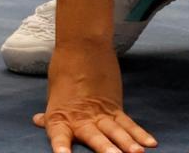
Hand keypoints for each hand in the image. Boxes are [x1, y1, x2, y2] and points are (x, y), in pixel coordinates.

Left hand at [34, 42, 154, 152]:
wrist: (82, 45)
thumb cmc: (63, 71)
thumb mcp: (53, 95)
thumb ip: (51, 114)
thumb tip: (38, 121)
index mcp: (60, 118)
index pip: (58, 136)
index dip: (61, 147)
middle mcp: (81, 118)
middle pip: (94, 136)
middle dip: (104, 148)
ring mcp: (100, 112)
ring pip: (115, 131)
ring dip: (126, 143)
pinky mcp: (115, 106)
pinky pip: (128, 123)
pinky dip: (139, 133)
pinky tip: (150, 143)